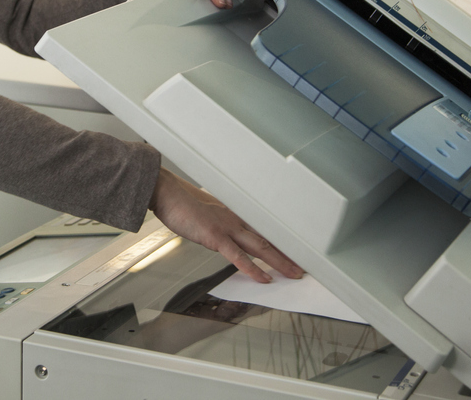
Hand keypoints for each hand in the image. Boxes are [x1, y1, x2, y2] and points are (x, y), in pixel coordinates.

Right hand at [149, 167, 302, 282]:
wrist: (166, 192)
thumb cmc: (181, 202)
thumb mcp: (206, 211)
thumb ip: (219, 221)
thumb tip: (225, 232)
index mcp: (234, 213)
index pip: (263, 229)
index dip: (280, 242)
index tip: (294, 251)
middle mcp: (236, 219)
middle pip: (269, 238)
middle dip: (288, 255)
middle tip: (304, 267)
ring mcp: (227, 227)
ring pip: (261, 247)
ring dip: (280, 262)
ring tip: (294, 274)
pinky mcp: (215, 236)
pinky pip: (238, 256)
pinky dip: (253, 268)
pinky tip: (263, 278)